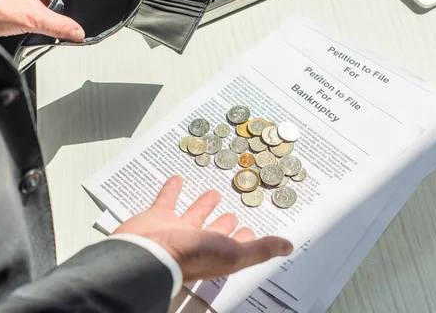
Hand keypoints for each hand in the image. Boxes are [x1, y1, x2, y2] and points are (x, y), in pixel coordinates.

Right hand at [114, 176, 292, 282]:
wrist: (148, 253)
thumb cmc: (190, 256)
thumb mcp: (235, 252)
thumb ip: (260, 249)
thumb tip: (287, 247)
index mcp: (215, 254)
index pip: (234, 247)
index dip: (245, 240)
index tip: (250, 231)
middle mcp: (196, 244)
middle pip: (213, 233)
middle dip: (224, 224)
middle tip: (233, 214)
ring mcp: (176, 232)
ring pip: (192, 216)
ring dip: (202, 205)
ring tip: (212, 193)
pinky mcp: (157, 218)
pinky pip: (167, 200)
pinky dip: (172, 190)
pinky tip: (177, 179)